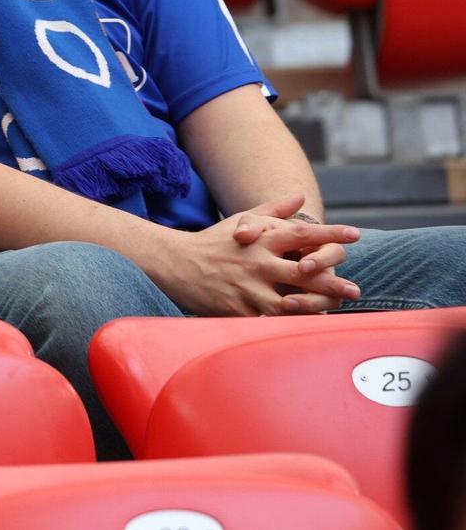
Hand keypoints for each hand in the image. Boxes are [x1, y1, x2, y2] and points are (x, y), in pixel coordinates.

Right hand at [153, 195, 361, 315]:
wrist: (175, 263)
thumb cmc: (214, 242)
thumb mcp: (242, 221)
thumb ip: (273, 210)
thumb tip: (301, 197)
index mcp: (261, 239)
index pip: (301, 233)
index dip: (330, 233)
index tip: (355, 235)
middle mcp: (257, 262)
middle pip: (302, 272)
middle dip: (330, 281)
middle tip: (354, 289)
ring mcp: (247, 287)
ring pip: (288, 303)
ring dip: (313, 309)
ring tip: (333, 313)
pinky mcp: (238, 309)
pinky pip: (266, 321)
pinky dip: (285, 327)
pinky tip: (303, 332)